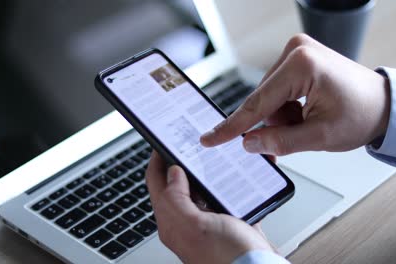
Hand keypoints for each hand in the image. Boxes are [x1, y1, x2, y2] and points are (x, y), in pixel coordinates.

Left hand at [146, 151, 275, 263]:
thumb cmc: (227, 259)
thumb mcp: (195, 226)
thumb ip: (177, 199)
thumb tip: (173, 173)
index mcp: (173, 222)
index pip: (157, 183)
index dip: (157, 160)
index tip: (163, 140)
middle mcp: (189, 221)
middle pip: (179, 184)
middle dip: (182, 161)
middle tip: (190, 142)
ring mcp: (211, 221)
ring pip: (204, 188)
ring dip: (208, 170)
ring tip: (213, 153)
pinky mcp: (232, 222)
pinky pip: (227, 196)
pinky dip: (231, 183)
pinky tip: (238, 173)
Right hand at [200, 34, 390, 154]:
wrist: (384, 104)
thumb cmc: (362, 114)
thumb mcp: (321, 136)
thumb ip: (281, 142)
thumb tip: (249, 143)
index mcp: (302, 65)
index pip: (258, 103)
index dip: (233, 127)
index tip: (210, 139)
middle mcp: (296, 51)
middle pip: (263, 100)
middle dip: (274, 124)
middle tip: (299, 134)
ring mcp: (296, 52)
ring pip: (269, 98)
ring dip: (282, 118)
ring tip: (308, 121)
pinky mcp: (298, 59)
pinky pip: (277, 91)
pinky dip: (286, 109)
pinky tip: (305, 112)